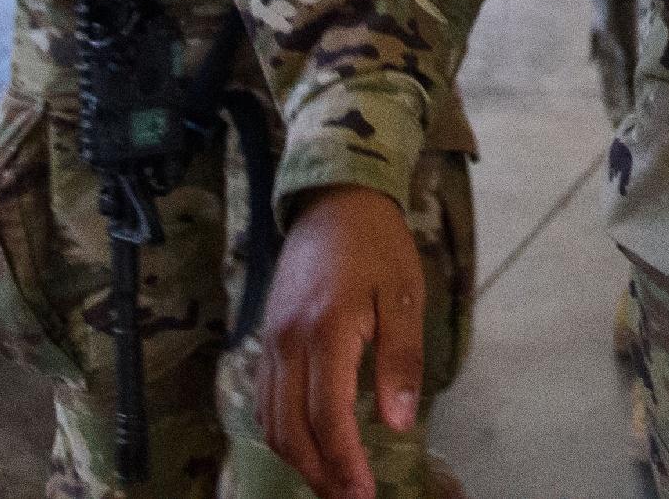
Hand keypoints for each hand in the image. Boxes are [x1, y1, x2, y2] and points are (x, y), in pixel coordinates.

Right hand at [257, 187, 427, 498]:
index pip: (328, 418)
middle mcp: (288, 343)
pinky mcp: (265, 339)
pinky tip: (308, 444)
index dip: (344, 463)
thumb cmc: (377, 246)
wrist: (333, 200)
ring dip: (298, 460)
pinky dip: (282, 432)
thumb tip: (397, 424)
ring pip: (271, 421)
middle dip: (319, 475)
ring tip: (332, 481)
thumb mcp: (404, 296)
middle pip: (291, 431)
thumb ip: (401, 361)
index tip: (364, 494)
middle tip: (350, 498)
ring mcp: (271, 342)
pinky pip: (265, 399)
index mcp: (327, 331)